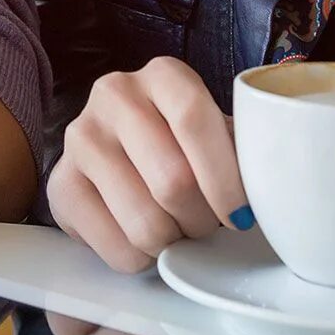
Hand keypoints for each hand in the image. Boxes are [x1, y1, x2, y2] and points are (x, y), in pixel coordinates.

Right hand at [47, 57, 247, 272]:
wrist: (120, 158)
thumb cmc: (185, 149)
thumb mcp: (218, 136)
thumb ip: (244, 151)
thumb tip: (274, 190)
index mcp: (163, 75)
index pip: (194, 119)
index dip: (224, 176)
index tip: (242, 215)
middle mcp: (115, 94)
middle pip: (172, 179)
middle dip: (201, 221)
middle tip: (207, 225)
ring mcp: (81, 137)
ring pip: (145, 220)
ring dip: (172, 242)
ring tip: (176, 231)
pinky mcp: (60, 184)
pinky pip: (115, 246)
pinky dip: (142, 259)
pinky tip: (144, 241)